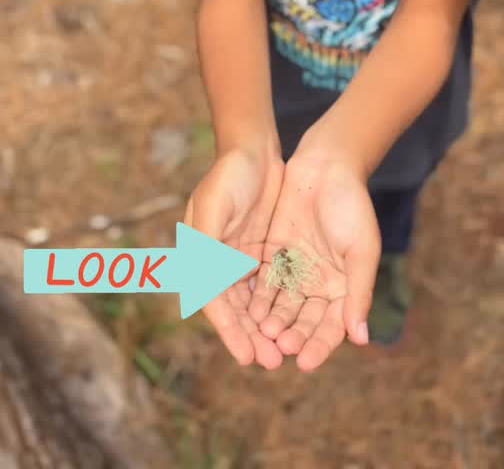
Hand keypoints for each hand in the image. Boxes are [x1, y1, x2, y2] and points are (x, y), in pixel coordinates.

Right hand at [183, 145, 285, 368]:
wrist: (254, 149)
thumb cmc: (229, 175)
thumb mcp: (215, 207)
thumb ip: (208, 244)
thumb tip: (205, 286)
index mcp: (201, 256)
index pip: (217, 303)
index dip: (231, 332)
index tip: (247, 357)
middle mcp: (218, 263)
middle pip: (236, 310)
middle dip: (251, 337)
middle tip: (272, 363)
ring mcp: (240, 258)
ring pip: (253, 303)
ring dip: (265, 328)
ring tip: (284, 353)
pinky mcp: (260, 251)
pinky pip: (269, 286)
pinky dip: (277, 306)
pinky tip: (293, 324)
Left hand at [247, 152, 380, 370]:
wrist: (327, 165)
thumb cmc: (352, 206)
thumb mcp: (361, 250)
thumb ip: (359, 293)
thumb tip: (361, 339)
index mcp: (345, 286)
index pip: (331, 326)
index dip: (319, 346)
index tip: (304, 362)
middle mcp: (319, 283)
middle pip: (304, 321)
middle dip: (292, 337)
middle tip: (278, 350)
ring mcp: (295, 269)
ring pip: (281, 306)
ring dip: (273, 322)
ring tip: (263, 335)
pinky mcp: (274, 252)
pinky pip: (264, 282)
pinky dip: (258, 298)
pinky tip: (249, 312)